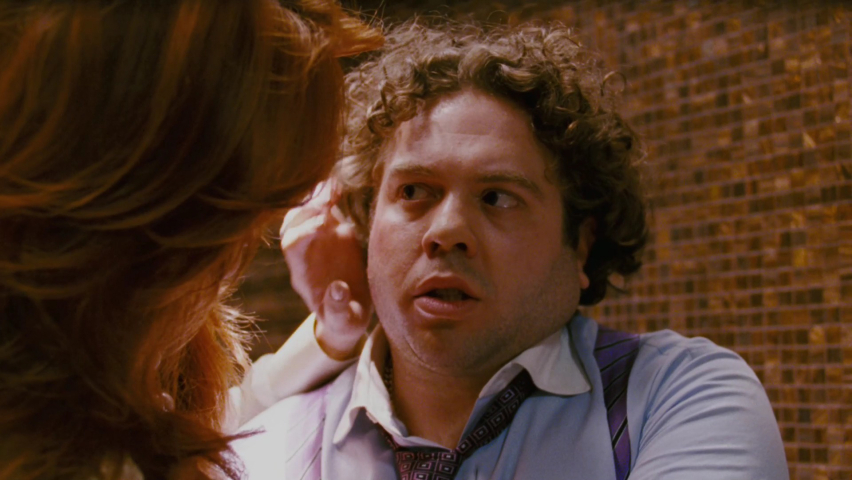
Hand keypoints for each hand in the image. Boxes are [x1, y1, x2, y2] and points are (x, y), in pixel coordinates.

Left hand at [280, 182, 371, 359]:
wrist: (349, 312)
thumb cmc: (344, 320)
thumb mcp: (344, 320)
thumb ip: (339, 308)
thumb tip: (338, 290)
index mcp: (303, 272)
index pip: (291, 245)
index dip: (302, 231)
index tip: (321, 224)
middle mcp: (306, 252)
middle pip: (294, 222)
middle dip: (307, 207)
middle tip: (328, 197)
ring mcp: (319, 240)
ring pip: (307, 211)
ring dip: (317, 197)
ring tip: (334, 186)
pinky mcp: (335, 232)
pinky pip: (326, 208)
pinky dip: (329, 195)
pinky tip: (339, 185)